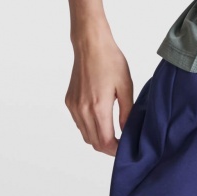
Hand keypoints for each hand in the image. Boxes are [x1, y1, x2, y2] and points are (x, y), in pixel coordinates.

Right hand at [64, 31, 132, 156]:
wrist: (90, 45)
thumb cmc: (111, 61)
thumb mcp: (126, 86)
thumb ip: (127, 112)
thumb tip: (127, 131)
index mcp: (98, 107)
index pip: (105, 142)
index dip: (116, 150)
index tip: (125, 149)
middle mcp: (82, 110)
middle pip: (93, 142)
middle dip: (108, 147)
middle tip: (121, 143)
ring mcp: (74, 106)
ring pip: (85, 135)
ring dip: (98, 138)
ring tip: (113, 133)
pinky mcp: (69, 101)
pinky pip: (79, 123)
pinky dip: (89, 127)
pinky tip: (100, 119)